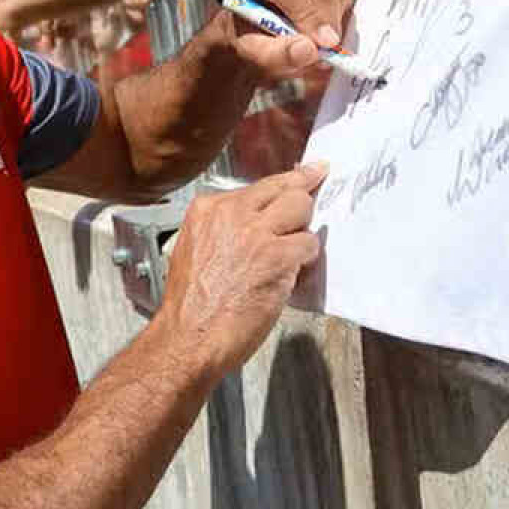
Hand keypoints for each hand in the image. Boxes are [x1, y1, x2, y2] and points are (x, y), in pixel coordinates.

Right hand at [155, 163, 327, 381]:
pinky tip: (295, 272)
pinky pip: (309, 244)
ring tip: (296, 250)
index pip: (259, 185)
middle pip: (285, 186)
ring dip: (305, 228)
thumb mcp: (194, 249)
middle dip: (302, 195)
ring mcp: (256, 233)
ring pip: (302, 206)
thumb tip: (255, 224)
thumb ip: (223, 229)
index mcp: (208, 209)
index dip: (287, 182)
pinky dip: (308, 258)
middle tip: (319, 188)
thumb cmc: (190, 305)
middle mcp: (232, 213)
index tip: (306, 173)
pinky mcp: (277, 257)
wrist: (189, 336)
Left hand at [222, 0, 354, 78]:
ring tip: (319, 39)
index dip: (309, 15)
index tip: (323, 43)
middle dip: (327, 21)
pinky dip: (338, 11)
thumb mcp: (255, 52)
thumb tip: (309, 50)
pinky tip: (321, 24)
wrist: (250, 20)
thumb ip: (278, 54)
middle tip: (328, 49)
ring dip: (333, 18)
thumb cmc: (248, 33)